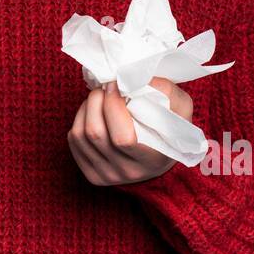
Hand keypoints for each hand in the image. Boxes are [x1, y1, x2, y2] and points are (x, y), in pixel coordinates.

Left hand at [67, 77, 192, 185]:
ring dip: (86, 108)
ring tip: (99, 97)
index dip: (113, 106)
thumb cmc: (171, 127)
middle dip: (96, 101)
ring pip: (80, 135)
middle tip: (105, 87)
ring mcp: (107, 176)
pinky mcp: (92, 174)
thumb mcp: (180, 107)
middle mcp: (128, 172)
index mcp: (152, 160)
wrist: (160, 158)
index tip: (116, 86)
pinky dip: (79, 119)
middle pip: (95, 133)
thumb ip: (164, 90)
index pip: (122, 138)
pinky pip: (74, 141)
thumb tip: (133, 77)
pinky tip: (93, 113)